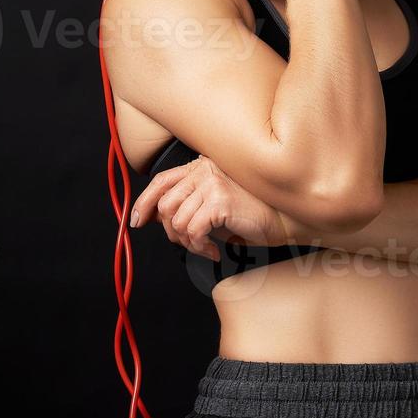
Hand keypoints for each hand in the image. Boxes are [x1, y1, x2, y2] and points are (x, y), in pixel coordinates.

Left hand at [130, 154, 288, 260]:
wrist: (281, 221)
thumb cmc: (250, 216)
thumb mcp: (212, 207)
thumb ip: (187, 206)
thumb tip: (155, 219)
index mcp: (202, 167)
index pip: (161, 181)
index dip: (144, 202)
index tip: (136, 221)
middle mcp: (205, 170)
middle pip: (165, 204)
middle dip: (171, 232)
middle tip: (190, 243)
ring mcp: (212, 183)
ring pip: (177, 221)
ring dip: (189, 243)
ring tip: (205, 248)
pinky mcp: (220, 200)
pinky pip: (192, 231)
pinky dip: (199, 247)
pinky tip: (213, 250)